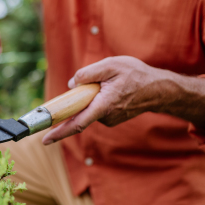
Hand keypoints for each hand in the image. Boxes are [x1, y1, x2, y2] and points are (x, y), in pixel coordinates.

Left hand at [42, 56, 204, 144]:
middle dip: (75, 103)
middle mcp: (105, 117)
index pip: (77, 123)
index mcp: (103, 105)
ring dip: (89, 96)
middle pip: (79, 113)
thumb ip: (89, 73)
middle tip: (84, 89)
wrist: (160, 89)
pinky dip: (96, 99)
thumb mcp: (111, 65)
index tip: (44, 140)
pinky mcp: (111, 118)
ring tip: (110, 82)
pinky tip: (112, 88)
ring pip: (88, 108)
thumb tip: (72, 84)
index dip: (59, 132)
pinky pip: (96, 108)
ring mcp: (109, 119)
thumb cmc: (136, 75)